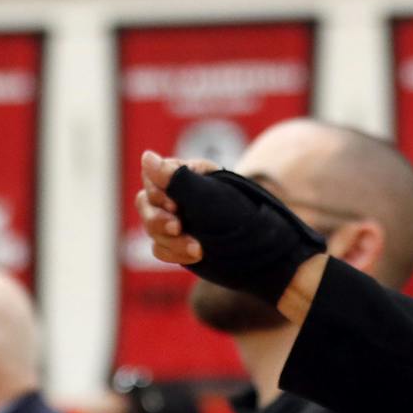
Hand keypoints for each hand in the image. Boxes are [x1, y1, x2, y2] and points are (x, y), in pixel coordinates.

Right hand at [137, 152, 326, 300]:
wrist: (266, 256)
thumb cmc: (243, 221)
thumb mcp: (208, 198)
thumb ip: (176, 179)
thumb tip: (146, 156)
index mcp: (192, 174)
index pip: (154, 178)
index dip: (159, 193)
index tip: (176, 206)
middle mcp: (184, 195)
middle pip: (147, 203)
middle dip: (158, 219)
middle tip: (177, 228)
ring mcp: (182, 220)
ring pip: (152, 228)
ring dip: (169, 240)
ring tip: (197, 249)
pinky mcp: (182, 244)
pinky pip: (160, 248)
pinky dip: (173, 253)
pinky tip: (197, 256)